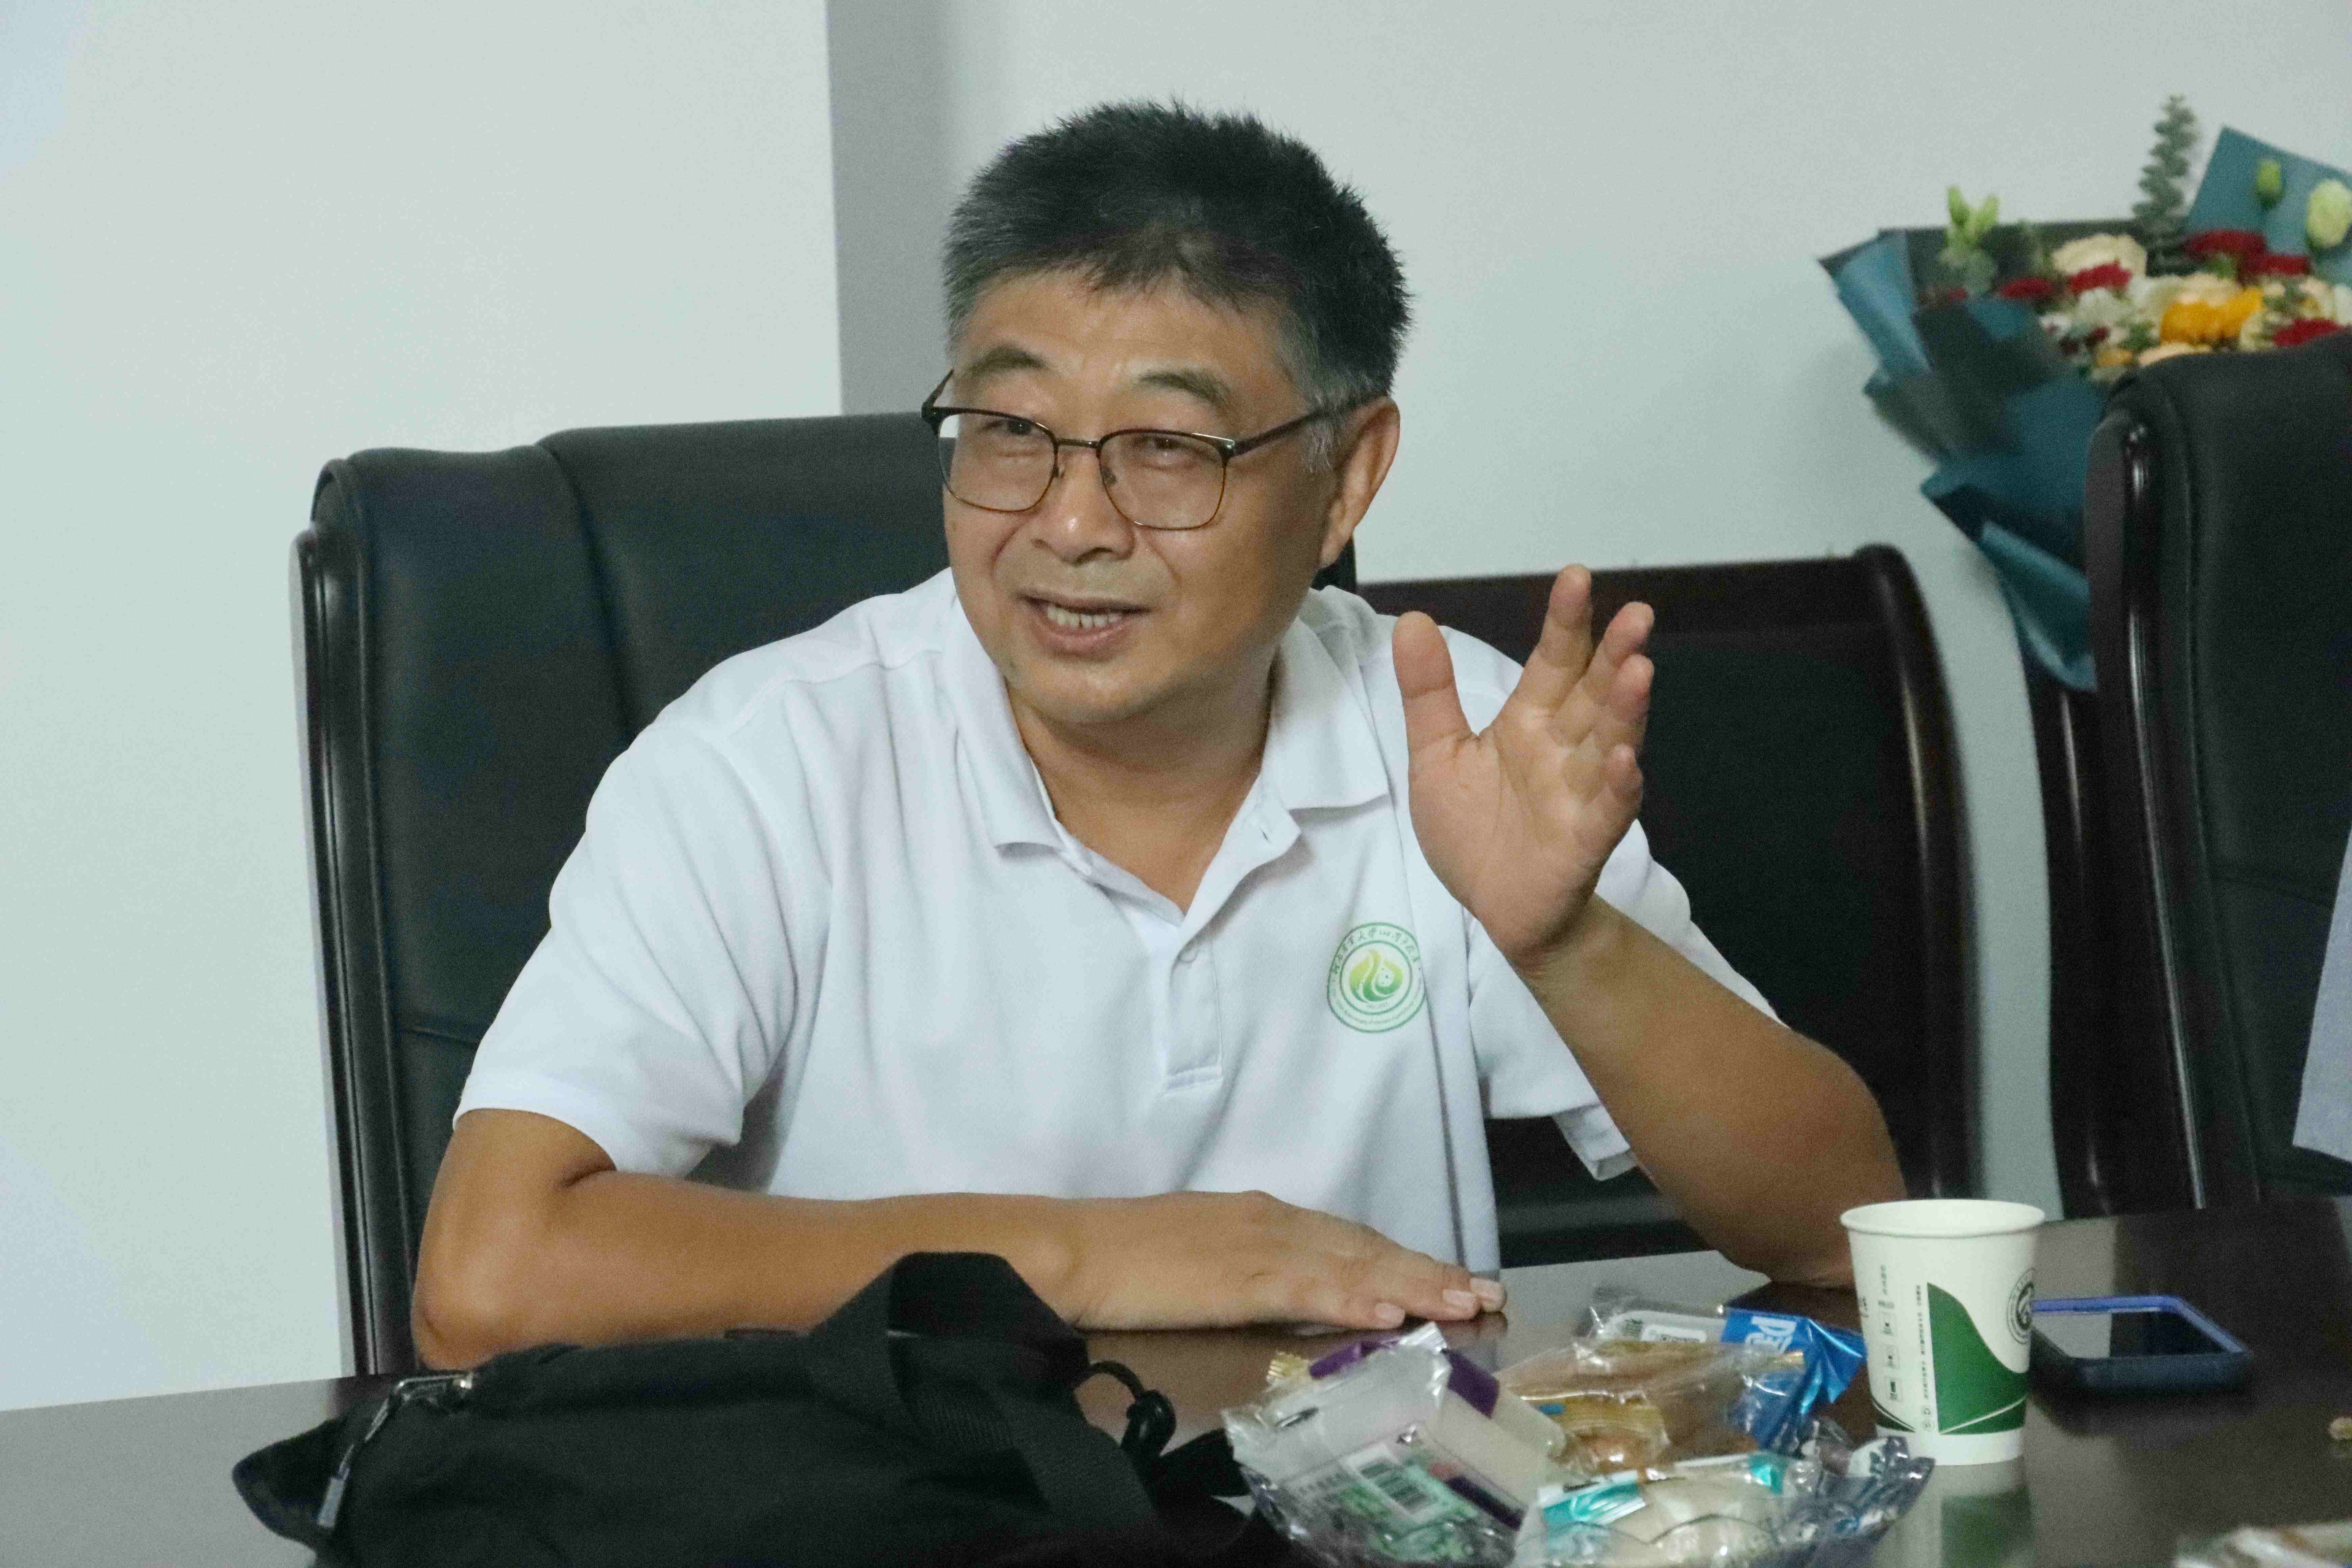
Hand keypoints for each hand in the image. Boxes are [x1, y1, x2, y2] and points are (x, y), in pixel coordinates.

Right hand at [1063, 1191, 1504, 1330]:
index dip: (1404, 1257)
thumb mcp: (1202, 1254)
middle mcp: (1271, 1222)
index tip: (1452, 1277)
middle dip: (1429, 1269)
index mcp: (1261, 1216)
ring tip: (1463, 1302)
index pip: (1349, 1237)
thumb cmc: (1125, 1257)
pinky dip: (1354, 1296)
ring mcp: (1258, 1247)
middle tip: (1485, 1292)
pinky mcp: (1239, 1277)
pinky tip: (1389, 1310)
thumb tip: (1286, 1284)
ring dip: (1413, 1283)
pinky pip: (1310, 1288)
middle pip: (1366, 1245)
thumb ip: (1250, 1266)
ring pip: (1353, 1263)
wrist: (1074, 1250)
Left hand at [1393, 566, 1652, 968]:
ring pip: (1610, 743)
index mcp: (1529, 722)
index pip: (1554, 663)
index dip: (1566, 623)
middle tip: (1638, 612)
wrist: (1492, 906)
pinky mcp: (1585, 840)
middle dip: (1615, 654)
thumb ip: (1429, 692)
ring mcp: (1580, 793)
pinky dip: (1619, 786)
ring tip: (1640, 669)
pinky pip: (1607, 810)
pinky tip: (1627, 761)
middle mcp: (1564, 749)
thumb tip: (1412, 618)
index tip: (1576, 577)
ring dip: (1626, 708)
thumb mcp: (1436, 755)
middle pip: (1593, 694)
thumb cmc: (1472, 829)